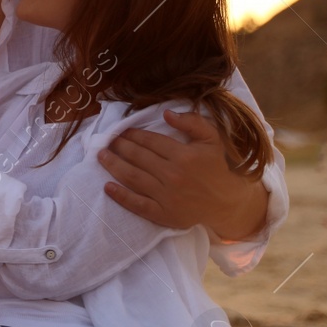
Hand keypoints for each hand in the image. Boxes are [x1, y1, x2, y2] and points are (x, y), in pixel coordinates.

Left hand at [99, 109, 267, 238]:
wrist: (224, 201)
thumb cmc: (214, 168)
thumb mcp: (211, 139)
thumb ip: (192, 122)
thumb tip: (166, 113)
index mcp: (184, 155)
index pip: (151, 141)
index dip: (133, 134)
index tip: (121, 131)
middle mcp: (173, 175)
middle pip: (138, 157)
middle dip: (120, 147)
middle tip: (107, 141)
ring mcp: (166, 196)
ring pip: (133, 177)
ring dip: (113, 165)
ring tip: (101, 156)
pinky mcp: (162, 213)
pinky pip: (137, 204)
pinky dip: (120, 196)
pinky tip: (107, 187)